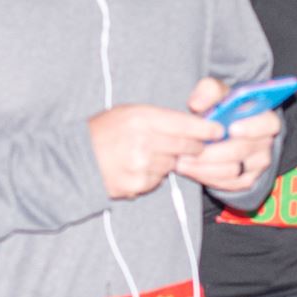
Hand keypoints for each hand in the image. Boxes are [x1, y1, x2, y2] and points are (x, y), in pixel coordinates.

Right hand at [90, 103, 227, 199]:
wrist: (77, 157)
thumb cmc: (104, 130)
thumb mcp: (128, 112)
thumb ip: (158, 117)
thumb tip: (191, 124)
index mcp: (142, 118)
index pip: (185, 124)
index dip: (206, 129)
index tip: (218, 130)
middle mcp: (144, 141)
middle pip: (185, 146)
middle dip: (196, 146)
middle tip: (199, 145)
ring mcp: (141, 165)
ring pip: (173, 163)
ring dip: (170, 160)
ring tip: (151, 153)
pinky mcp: (138, 184)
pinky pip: (158, 179)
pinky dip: (155, 173)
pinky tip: (140, 166)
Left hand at [168, 77, 281, 194]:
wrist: (223, 129)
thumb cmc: (223, 108)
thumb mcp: (217, 92)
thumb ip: (209, 91)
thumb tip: (197, 104)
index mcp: (265, 118)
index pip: (269, 124)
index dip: (252, 128)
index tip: (231, 129)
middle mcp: (266, 142)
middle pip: (242, 150)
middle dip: (212, 152)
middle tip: (189, 150)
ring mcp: (258, 163)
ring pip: (233, 170)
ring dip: (205, 167)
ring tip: (183, 161)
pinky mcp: (247, 179)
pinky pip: (229, 184)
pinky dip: (207, 178)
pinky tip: (191, 169)